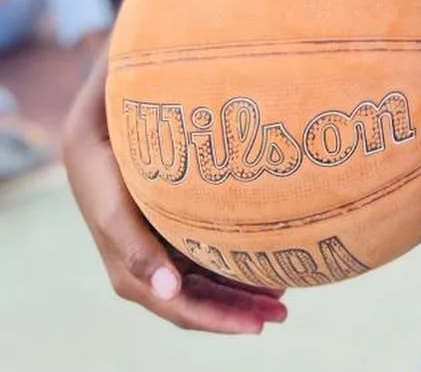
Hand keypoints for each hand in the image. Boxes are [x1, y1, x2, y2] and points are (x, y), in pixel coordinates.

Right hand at [63, 98, 287, 334]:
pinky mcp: (169, 232)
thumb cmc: (103, 178)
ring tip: (281, 292)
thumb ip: (139, 253)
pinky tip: (259, 259)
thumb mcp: (116, 215)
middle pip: (202, 302)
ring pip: (208, 283)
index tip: (257, 326)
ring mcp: (161, 253)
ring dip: (241, 292)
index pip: (185, 311)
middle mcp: (151, 272)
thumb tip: (169, 291)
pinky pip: (206, 259)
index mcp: (136, 278)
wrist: (92, 140)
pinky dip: (232, 265)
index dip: (221, 321)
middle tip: (283, 313)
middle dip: (240, 312)